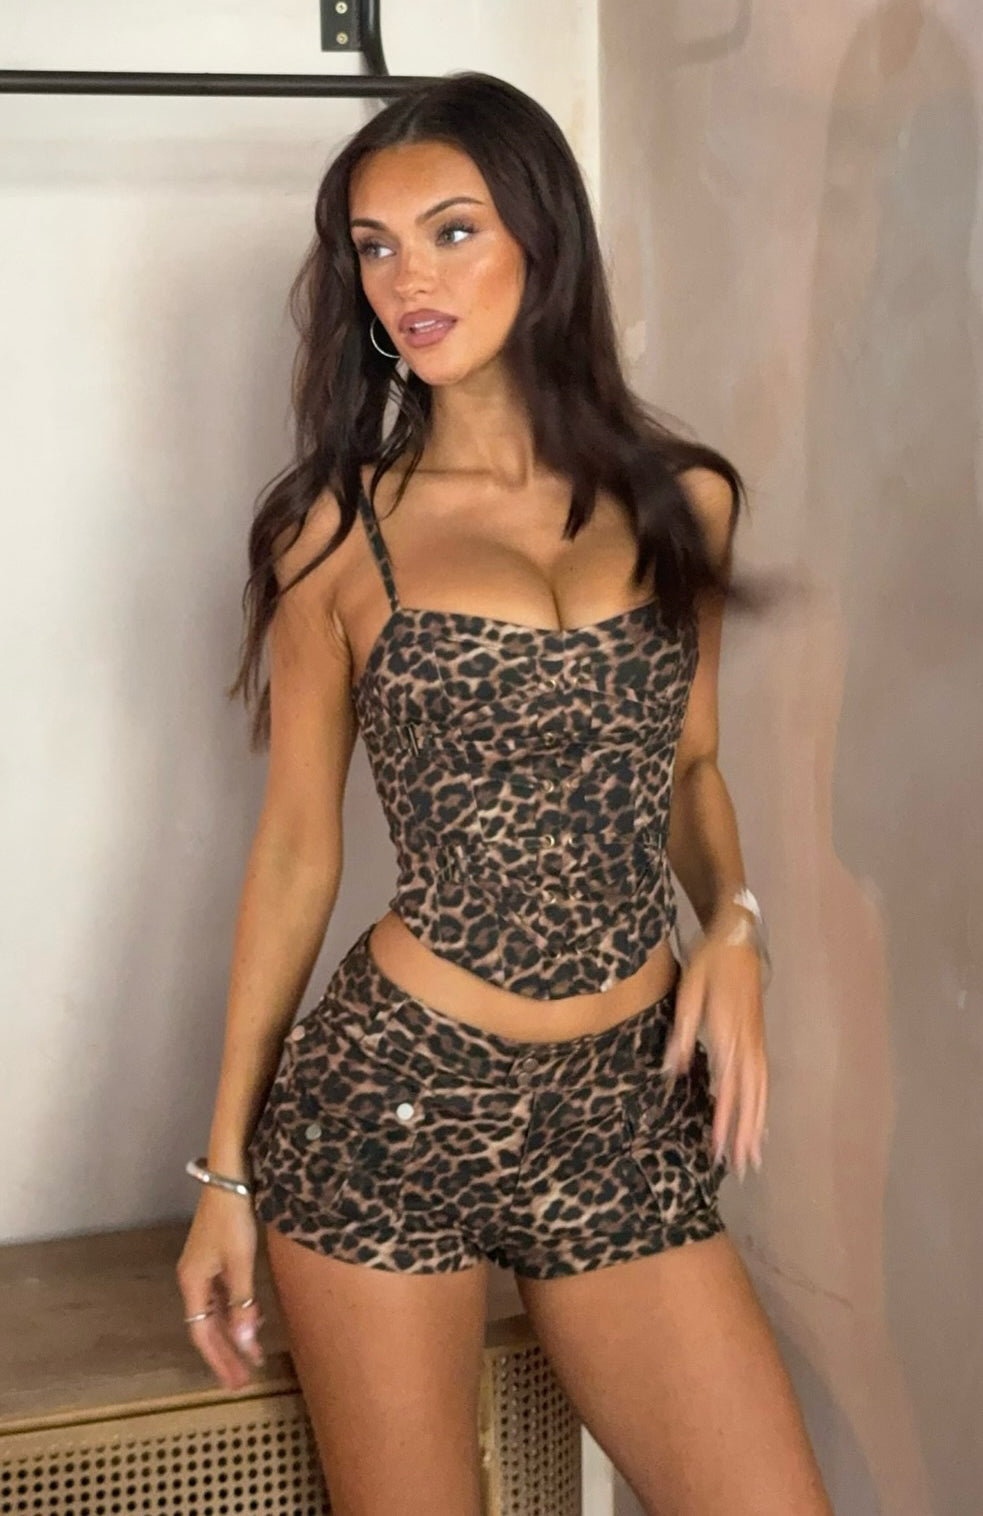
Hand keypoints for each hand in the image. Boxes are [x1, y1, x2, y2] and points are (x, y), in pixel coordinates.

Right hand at [177, 1186, 264, 1388]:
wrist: (229, 1178)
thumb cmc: (232, 1217)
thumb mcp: (239, 1261)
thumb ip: (242, 1302)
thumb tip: (244, 1341)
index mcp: (192, 1282)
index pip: (202, 1334)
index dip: (218, 1359)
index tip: (236, 1381)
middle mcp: (193, 1278)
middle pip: (207, 1326)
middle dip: (225, 1353)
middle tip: (243, 1379)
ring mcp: (203, 1268)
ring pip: (216, 1312)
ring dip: (233, 1333)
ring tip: (252, 1356)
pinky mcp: (215, 1258)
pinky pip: (223, 1296)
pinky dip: (236, 1312)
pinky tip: (252, 1320)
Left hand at [660, 922, 767, 1179]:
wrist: (739, 938)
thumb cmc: (709, 963)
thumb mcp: (689, 989)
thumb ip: (681, 1030)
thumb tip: (671, 1070)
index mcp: (727, 1032)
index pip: (726, 1084)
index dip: (724, 1118)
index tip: (719, 1147)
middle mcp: (747, 1043)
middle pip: (748, 1095)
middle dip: (744, 1132)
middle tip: (740, 1167)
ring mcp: (756, 1042)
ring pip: (759, 1091)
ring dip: (757, 1125)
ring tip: (753, 1158)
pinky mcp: (758, 1040)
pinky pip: (764, 1080)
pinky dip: (763, 1106)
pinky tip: (761, 1126)